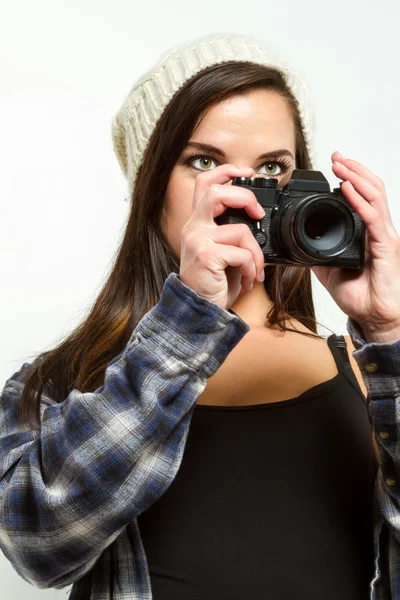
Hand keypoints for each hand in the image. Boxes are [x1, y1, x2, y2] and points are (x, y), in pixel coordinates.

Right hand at [179, 164, 265, 310]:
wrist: (200, 309)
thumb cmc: (213, 282)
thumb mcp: (222, 252)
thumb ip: (231, 232)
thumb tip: (257, 220)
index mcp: (198, 223)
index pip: (205, 183)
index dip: (226, 171)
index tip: (246, 172)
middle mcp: (194, 228)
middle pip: (216, 192)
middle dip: (245, 198)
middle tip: (258, 214)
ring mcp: (198, 241)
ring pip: (240, 230)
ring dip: (256, 253)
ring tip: (254, 269)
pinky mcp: (207, 256)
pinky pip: (241, 254)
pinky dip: (251, 269)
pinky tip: (247, 280)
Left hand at [311, 151, 399, 342]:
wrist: (374, 317)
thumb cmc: (361, 296)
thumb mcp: (330, 271)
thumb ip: (318, 255)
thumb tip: (300, 246)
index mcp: (366, 233)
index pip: (362, 197)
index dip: (350, 178)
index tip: (333, 166)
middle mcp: (378, 229)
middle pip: (370, 188)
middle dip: (353, 168)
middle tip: (336, 156)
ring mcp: (383, 235)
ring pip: (374, 195)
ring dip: (356, 176)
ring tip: (341, 164)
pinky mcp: (385, 245)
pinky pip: (371, 217)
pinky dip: (358, 199)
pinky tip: (347, 188)